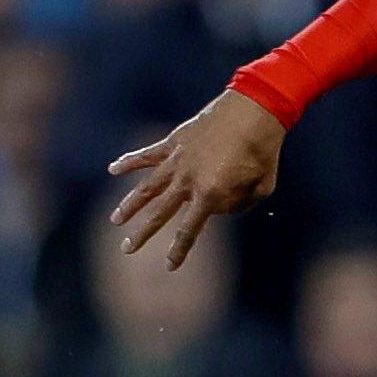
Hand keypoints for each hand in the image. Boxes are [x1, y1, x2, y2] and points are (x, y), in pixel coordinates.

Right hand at [105, 90, 286, 266]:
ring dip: (129, 204)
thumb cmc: (264, 150)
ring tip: (115, 220)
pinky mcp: (174, 141)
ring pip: (146, 187)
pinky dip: (129, 162)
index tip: (169, 266)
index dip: (179, 250)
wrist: (254, 110)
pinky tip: (112, 169)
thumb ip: (240, 204)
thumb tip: (220, 208)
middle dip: (142, 234)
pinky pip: (147, 154)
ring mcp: (178, 160)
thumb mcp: (263, 187)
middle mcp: (188, 181)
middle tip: (126, 249)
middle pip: (159, 214)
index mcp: (210, 195)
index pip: (189, 231)